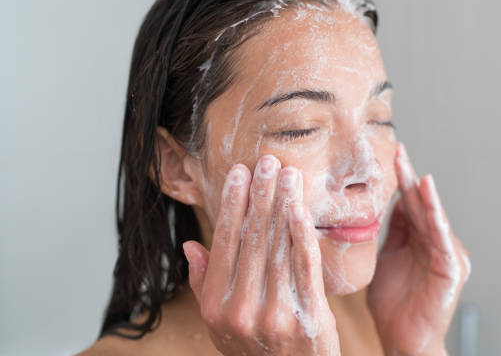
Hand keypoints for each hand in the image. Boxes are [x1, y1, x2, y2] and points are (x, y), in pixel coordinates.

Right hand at [183, 156, 340, 355]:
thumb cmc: (254, 350)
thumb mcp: (219, 324)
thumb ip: (204, 284)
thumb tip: (191, 246)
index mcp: (216, 305)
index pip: (224, 243)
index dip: (232, 205)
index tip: (240, 174)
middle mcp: (242, 308)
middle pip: (252, 239)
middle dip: (260, 195)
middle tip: (267, 162)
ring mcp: (276, 313)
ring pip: (279, 247)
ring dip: (283, 205)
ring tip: (288, 174)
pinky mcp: (309, 316)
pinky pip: (305, 266)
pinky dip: (302, 234)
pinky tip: (300, 208)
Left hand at [367, 143, 470, 355]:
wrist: (402, 338)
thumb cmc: (393, 304)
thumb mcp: (385, 258)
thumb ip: (391, 232)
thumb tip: (389, 203)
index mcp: (418, 239)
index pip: (408, 204)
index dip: (400, 181)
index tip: (391, 156)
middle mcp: (434, 242)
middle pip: (420, 205)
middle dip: (408, 178)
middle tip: (397, 152)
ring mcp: (445, 254)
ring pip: (432, 217)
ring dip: (422, 193)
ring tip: (411, 169)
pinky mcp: (452, 268)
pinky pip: (441, 238)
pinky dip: (436, 216)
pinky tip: (429, 198)